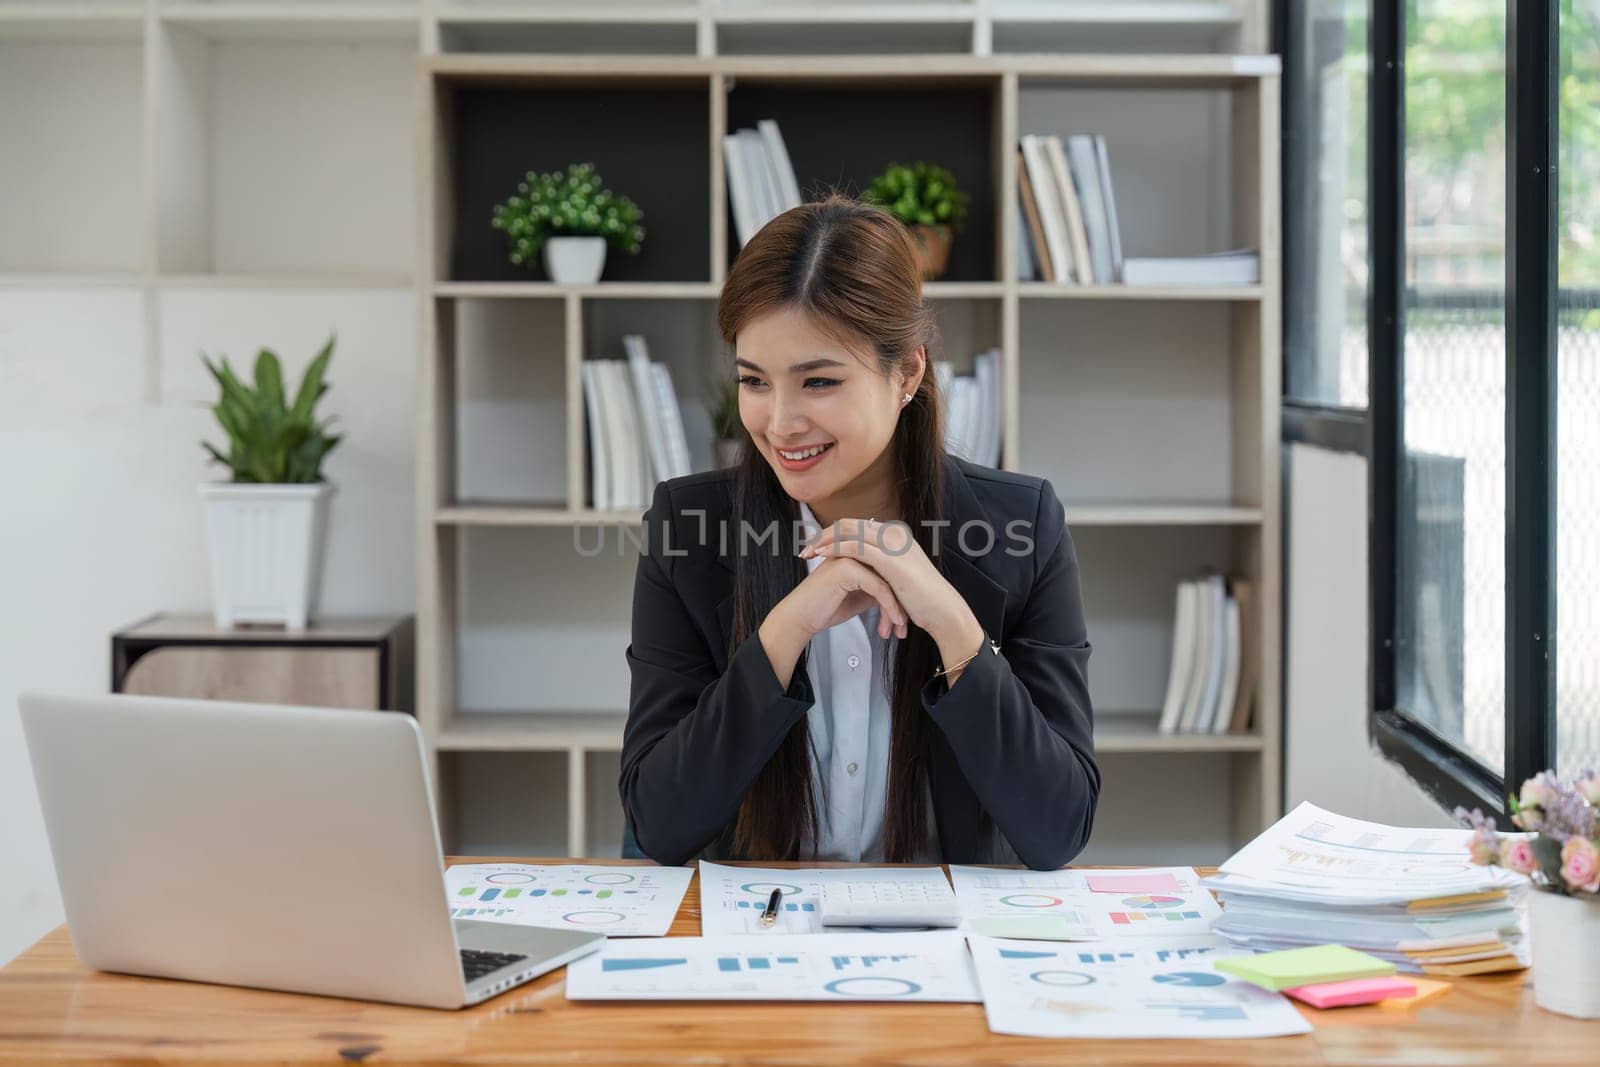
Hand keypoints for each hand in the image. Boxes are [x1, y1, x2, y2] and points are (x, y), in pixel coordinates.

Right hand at [758, 556, 909, 691]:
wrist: (801, 617)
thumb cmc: (825, 607)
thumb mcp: (860, 595)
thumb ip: (878, 587)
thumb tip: (901, 593)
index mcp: (857, 552)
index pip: (888, 569)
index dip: (900, 594)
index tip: (904, 617)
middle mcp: (855, 550)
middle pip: (891, 573)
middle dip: (902, 601)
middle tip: (904, 625)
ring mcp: (850, 556)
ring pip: (888, 580)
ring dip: (897, 607)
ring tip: (900, 628)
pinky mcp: (847, 568)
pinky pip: (879, 587)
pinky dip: (889, 607)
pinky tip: (894, 622)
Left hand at [797, 518, 968, 641]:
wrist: (942, 611)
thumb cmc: (922, 601)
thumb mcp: (898, 577)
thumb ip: (882, 568)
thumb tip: (862, 569)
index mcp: (896, 536)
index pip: (857, 526)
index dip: (833, 534)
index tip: (816, 547)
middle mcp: (894, 534)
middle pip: (849, 523)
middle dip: (824, 534)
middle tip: (805, 547)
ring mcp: (892, 543)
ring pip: (849, 530)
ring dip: (824, 540)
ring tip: (807, 553)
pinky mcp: (889, 558)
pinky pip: (855, 546)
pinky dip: (835, 548)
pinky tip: (821, 556)